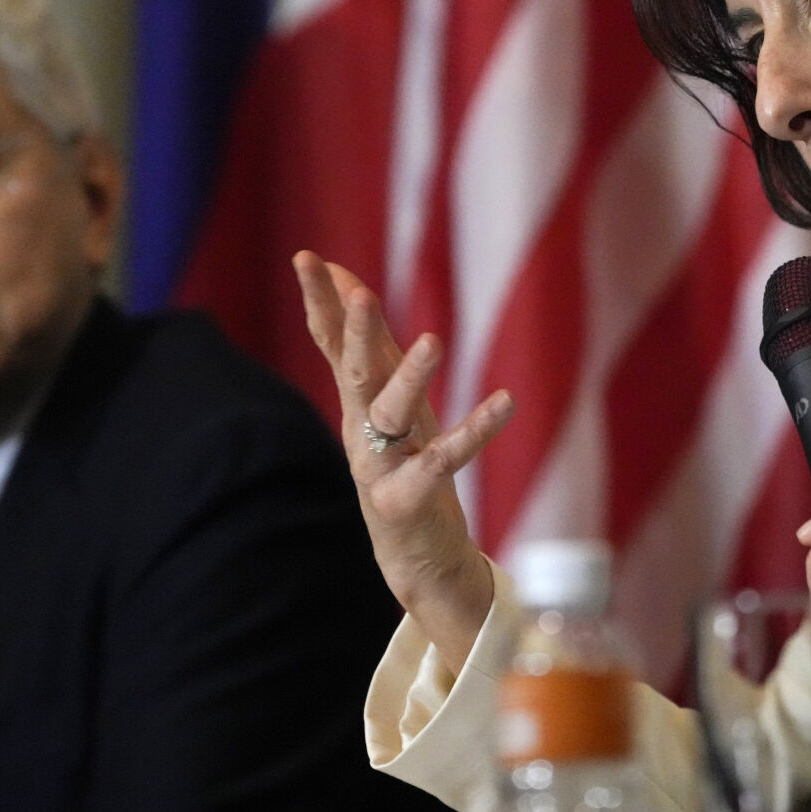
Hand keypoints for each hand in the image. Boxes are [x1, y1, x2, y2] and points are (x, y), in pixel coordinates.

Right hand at [293, 250, 514, 669]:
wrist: (414, 555)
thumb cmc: (403, 462)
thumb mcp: (384, 397)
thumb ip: (365, 342)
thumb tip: (342, 276)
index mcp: (355, 399)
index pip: (330, 341)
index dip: (319, 301)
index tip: (305, 256)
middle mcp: (360, 428)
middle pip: (353, 372)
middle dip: (355, 332)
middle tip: (359, 293)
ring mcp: (380, 466)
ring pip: (391, 414)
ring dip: (411, 377)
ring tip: (434, 340)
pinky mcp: (409, 500)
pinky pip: (444, 460)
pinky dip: (475, 431)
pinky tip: (505, 402)